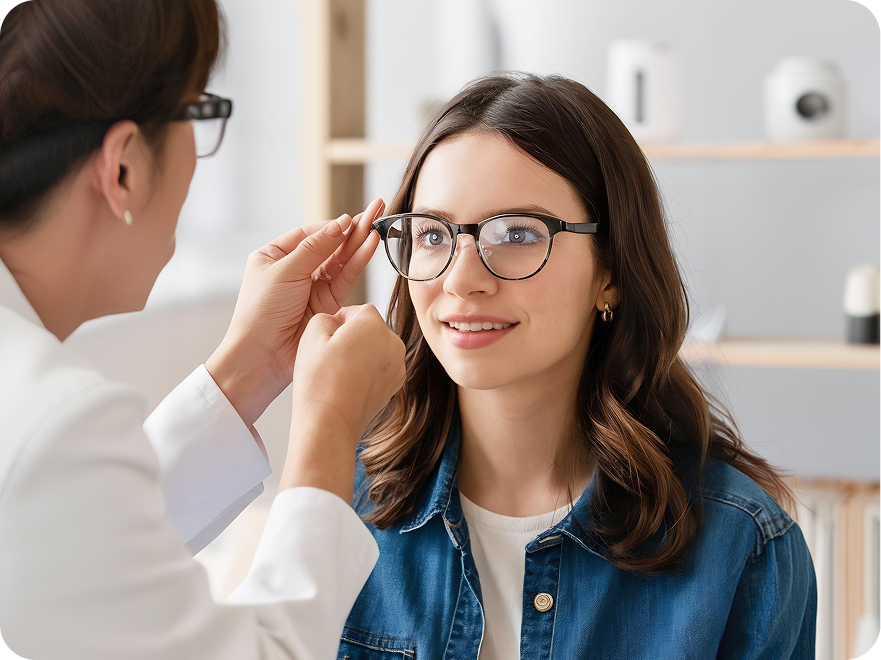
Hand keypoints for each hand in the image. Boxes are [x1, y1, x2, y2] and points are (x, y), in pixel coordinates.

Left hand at [205, 198, 384, 426]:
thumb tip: (341, 224)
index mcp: (276, 256)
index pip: (310, 234)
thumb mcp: (284, 271)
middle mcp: (296, 270)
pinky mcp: (329, 304)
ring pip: (342, 259)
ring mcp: (314, 288)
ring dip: (361, 241)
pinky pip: (347, 277)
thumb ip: (316, 248)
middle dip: (353, 227)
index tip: (350, 219)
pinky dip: (360, 261)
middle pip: (330, 244)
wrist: (262, 355)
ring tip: (380, 220)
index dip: (332, 226)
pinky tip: (372, 244)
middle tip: (377, 207)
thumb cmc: (260, 312)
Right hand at [279, 305, 405, 500]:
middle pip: (370, 329)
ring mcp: (398, 366)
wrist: (330, 424)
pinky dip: (367, 372)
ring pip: (376, 349)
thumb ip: (326, 316)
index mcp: (375, 325)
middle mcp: (393, 343)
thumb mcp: (311, 334)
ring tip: (338, 373)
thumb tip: (336, 321)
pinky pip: (380, 368)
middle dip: (352, 338)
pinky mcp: (395, 385)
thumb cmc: (320, 382)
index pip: (357, 310)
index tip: (326, 340)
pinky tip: (349, 384)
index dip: (338, 322)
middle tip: (330, 358)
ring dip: (360, 354)